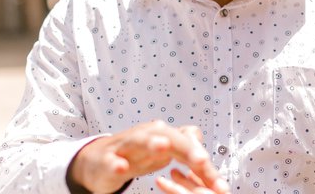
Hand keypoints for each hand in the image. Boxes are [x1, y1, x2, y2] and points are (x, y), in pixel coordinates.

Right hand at [68, 120, 228, 193]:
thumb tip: (209, 157)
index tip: (216, 180)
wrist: (98, 161)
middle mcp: (146, 136)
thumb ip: (185, 150)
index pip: (188, 142)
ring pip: (139, 140)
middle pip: (169, 136)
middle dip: (186, 147)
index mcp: (163, 136)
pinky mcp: (107, 159)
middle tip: (200, 159)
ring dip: (152, 143)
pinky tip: (123, 166)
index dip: (203, 158)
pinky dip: (117, 162)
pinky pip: (112, 160)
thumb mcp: (163, 152)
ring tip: (163, 146)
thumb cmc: (133, 155)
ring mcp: (126, 146)